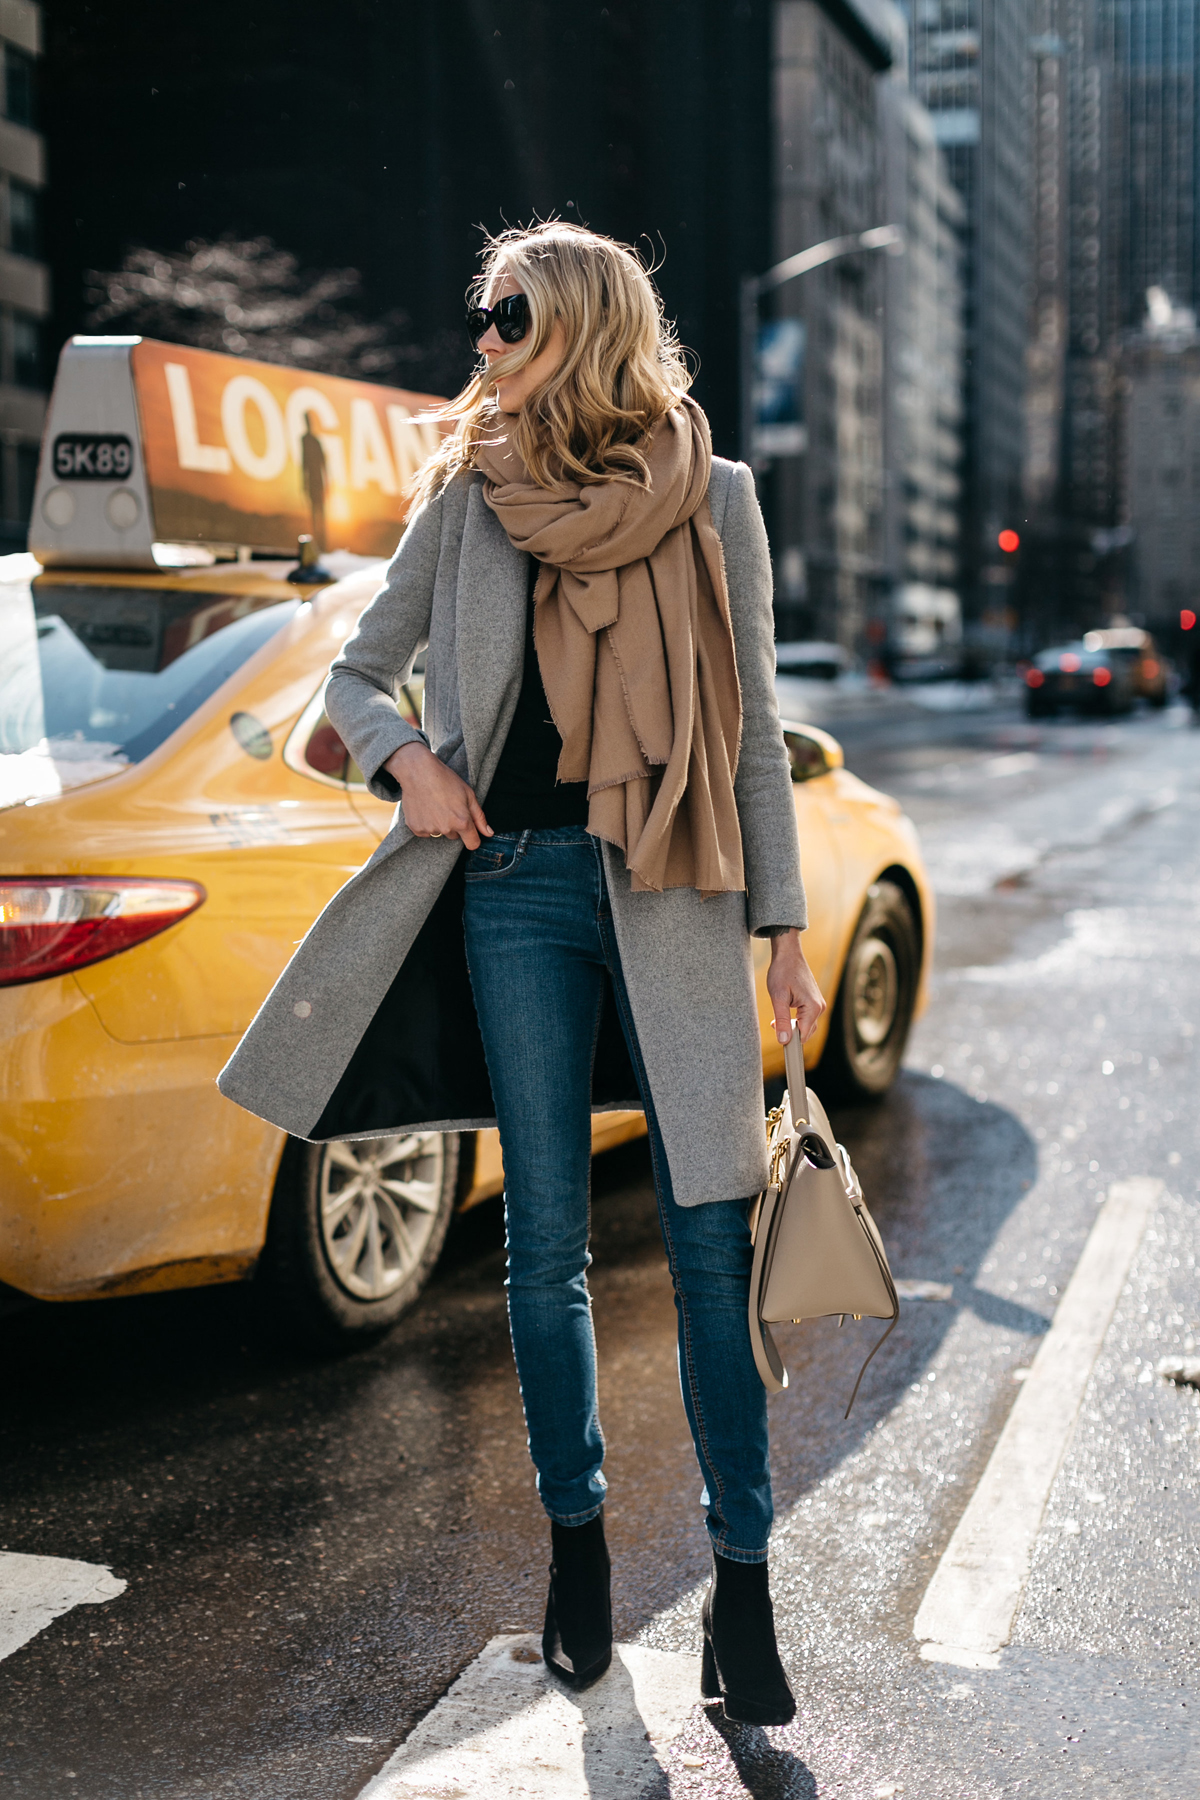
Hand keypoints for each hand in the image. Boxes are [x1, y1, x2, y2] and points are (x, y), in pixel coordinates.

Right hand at [384, 742, 492, 849]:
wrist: (418, 772)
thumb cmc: (445, 780)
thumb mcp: (468, 795)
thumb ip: (480, 817)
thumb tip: (489, 834)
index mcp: (462, 822)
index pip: (473, 844)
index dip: (473, 838)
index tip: (469, 832)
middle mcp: (446, 829)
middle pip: (455, 836)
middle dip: (454, 825)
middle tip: (447, 807)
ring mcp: (430, 830)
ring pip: (439, 833)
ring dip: (439, 824)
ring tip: (434, 805)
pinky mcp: (416, 829)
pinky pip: (425, 832)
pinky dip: (426, 823)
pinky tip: (425, 808)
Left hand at [766, 930, 825, 1045]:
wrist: (788, 954)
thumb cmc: (782, 972)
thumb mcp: (778, 997)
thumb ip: (782, 1020)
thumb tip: (784, 1040)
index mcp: (813, 1007)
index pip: (803, 1035)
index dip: (790, 1040)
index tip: (777, 1036)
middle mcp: (820, 1007)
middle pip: (806, 1033)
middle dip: (790, 1032)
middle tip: (774, 1023)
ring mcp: (819, 1004)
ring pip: (806, 1026)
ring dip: (792, 1025)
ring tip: (777, 1016)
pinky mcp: (815, 1001)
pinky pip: (806, 1018)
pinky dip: (795, 1019)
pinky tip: (784, 1011)